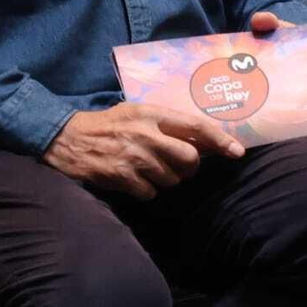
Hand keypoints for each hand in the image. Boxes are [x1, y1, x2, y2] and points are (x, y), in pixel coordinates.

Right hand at [44, 103, 244, 199]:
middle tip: (178, 166)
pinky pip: (151, 193)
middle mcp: (147, 134)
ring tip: (147, 169)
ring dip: (165, 179)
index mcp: (153, 114)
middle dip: (189, 168)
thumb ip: (166, 124)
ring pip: (172, 179)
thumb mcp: (137, 113)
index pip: (196, 127)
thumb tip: (201, 142)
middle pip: (190, 159)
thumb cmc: (109, 125)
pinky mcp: (122, 176)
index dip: (220, 140)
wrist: (68, 139)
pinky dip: (146, 190)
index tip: (237, 151)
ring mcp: (134, 157)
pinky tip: (133, 179)